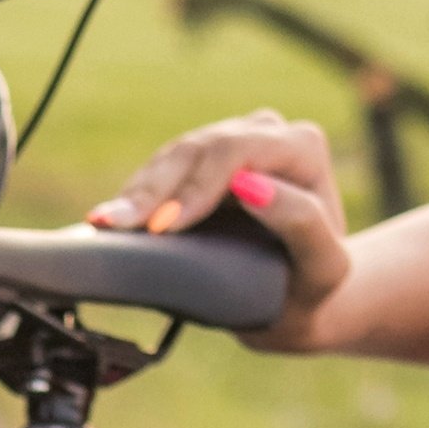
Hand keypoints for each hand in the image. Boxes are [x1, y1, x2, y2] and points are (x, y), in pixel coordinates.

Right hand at [86, 111, 357, 344]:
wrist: (300, 295)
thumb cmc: (315, 286)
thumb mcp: (324, 268)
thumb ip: (301, 224)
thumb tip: (250, 184)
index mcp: (302, 147)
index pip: (237, 153)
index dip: (196, 187)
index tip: (166, 227)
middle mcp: (267, 132)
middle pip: (198, 149)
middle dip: (155, 190)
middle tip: (116, 225)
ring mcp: (231, 140)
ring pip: (174, 156)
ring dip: (137, 192)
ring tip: (104, 222)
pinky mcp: (202, 161)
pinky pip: (162, 170)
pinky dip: (136, 196)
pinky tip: (109, 218)